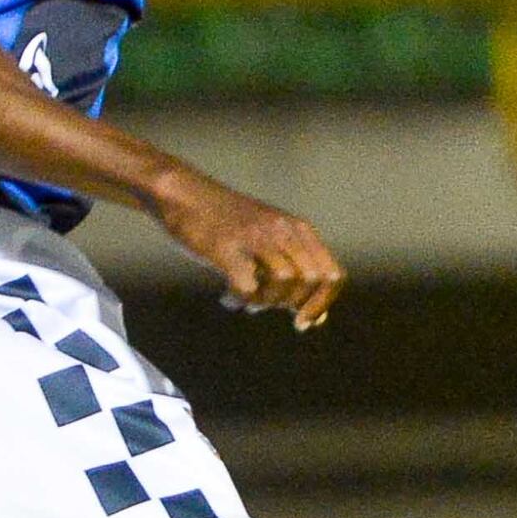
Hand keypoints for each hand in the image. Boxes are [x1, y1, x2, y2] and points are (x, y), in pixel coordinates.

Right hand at [154, 170, 341, 329]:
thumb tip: (318, 320)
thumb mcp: (270, 241)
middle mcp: (282, 229)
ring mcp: (255, 236)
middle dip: (292, 304)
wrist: (185, 195)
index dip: (322, 304)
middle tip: (267, 305)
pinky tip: (228, 298)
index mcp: (298, 228)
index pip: (332, 275)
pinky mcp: (227, 247)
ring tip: (247, 300)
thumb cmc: (228, 224)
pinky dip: (239, 300)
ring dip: (265, 301)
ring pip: (283, 282)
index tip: (303, 322)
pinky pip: (247, 287)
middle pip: (310, 280)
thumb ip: (295, 273)